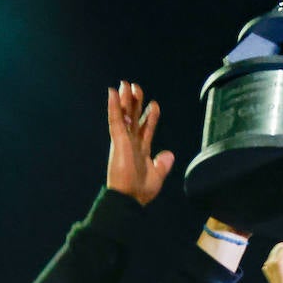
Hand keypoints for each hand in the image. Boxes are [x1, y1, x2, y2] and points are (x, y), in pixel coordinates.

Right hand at [106, 81, 173, 205]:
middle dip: (135, 103)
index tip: (155, 104)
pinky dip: (114, 106)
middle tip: (136, 87)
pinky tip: (112, 93)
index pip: (146, 129)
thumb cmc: (140, 191)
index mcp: (140, 150)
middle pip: (134, 118)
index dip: (151, 116)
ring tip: (126, 84)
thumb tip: (169, 154)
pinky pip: (115, 119)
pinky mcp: (117, 140)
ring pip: (124, 115)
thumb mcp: (157, 175)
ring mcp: (123, 140)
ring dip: (125, 99)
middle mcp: (131, 143)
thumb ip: (163, 164)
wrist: (129, 198)